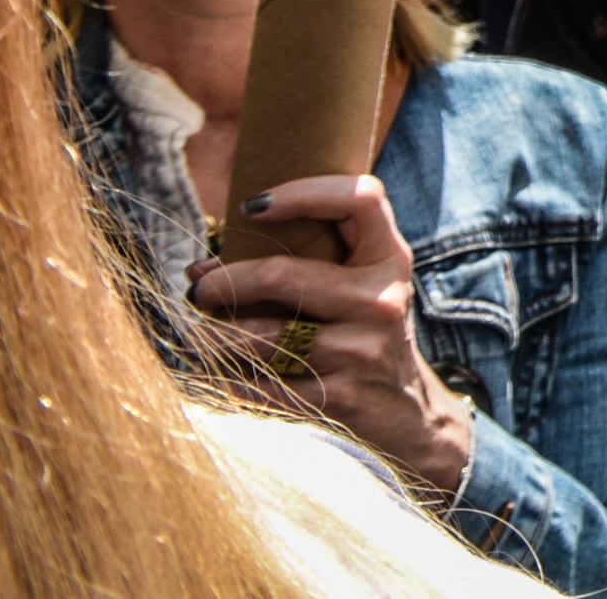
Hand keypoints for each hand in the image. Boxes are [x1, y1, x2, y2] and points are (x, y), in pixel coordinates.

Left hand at [193, 175, 475, 500]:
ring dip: (213, 338)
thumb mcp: (356, 290)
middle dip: (225, 283)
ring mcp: (362, 351)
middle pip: (285, 275)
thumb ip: (298, 265)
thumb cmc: (363, 337)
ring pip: (259, 337)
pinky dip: (228, 380)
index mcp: (389, 259)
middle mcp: (381, 300)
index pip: (361, 199)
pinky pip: (259, 386)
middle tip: (199, 292)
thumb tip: (199, 269)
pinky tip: (220, 375)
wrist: (408, 415)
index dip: (306, 191)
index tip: (253, 204)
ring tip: (198, 337)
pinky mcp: (339, 398)